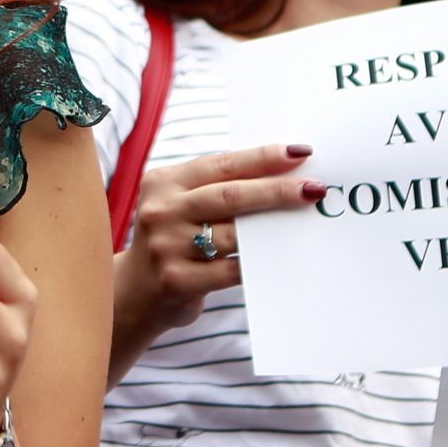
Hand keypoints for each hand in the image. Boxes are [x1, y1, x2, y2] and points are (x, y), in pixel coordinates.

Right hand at [115, 143, 319, 333]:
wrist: (134, 293)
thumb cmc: (172, 241)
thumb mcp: (180, 205)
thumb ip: (216, 190)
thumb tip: (280, 176)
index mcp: (163, 182)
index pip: (221, 164)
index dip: (262, 158)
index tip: (299, 153)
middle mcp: (162, 210)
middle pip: (230, 195)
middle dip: (276, 190)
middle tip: (313, 188)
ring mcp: (166, 246)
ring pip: (233, 234)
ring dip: (272, 229)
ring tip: (302, 223)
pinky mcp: (176, 280)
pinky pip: (230, 270)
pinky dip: (256, 264)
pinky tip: (277, 258)